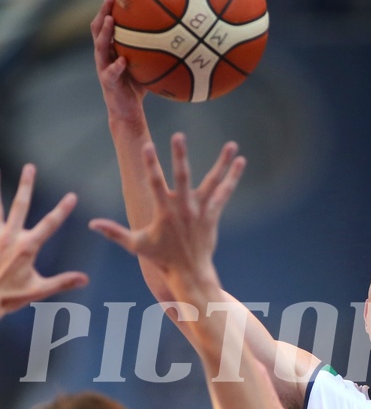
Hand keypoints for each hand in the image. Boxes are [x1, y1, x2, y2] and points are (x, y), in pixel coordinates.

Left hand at [0, 165, 87, 318]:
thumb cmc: (7, 296)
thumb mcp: (37, 291)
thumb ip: (61, 282)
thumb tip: (85, 278)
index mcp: (27, 247)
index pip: (50, 224)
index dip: (62, 210)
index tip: (72, 196)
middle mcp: (10, 236)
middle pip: (20, 205)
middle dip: (27, 185)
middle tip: (30, 167)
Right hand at [89, 133, 244, 282]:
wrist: (190, 273)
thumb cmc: (162, 259)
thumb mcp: (137, 245)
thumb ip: (114, 232)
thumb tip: (91, 223)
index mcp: (164, 212)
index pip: (155, 183)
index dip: (151, 165)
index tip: (147, 145)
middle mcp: (184, 208)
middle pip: (182, 177)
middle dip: (180, 156)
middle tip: (179, 135)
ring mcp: (200, 210)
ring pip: (212, 182)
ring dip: (221, 162)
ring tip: (232, 145)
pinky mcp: (212, 214)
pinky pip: (224, 192)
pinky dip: (232, 177)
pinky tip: (241, 161)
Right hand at [91, 0, 146, 120]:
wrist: (128, 112)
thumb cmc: (137, 88)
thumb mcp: (145, 67)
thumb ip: (152, 53)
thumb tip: (175, 41)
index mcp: (111, 50)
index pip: (107, 24)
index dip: (109, 8)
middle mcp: (104, 56)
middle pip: (98, 29)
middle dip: (103, 12)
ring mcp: (103, 68)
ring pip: (99, 47)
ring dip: (105, 33)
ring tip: (111, 21)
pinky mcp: (108, 83)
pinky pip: (110, 73)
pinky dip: (116, 66)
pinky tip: (122, 61)